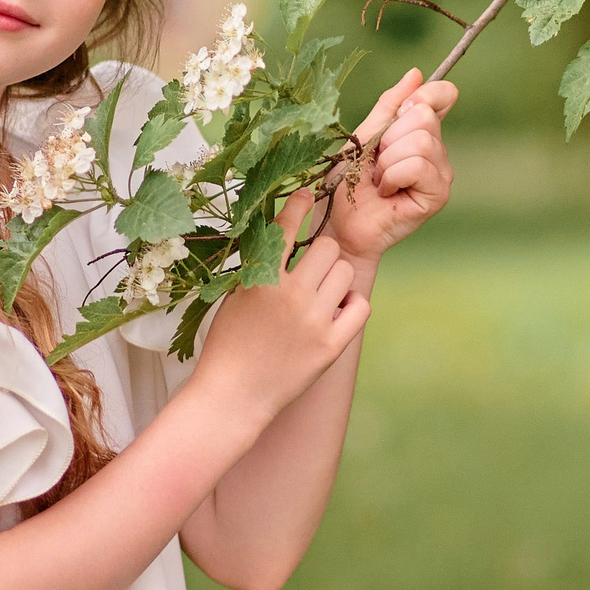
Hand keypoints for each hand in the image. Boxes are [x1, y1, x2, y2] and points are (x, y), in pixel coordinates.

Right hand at [196, 193, 370, 423]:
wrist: (233, 395)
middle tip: (311, 268)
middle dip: (321, 253)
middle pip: (328, 248)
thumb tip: (281, 231)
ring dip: (336, 278)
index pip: (287, 227)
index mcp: (262, 278)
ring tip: (321, 294)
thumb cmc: (228, 343)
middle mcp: (291, 295)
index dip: (299, 204)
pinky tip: (337, 311)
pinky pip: (361, 306)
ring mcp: (315, 321)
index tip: (306, 194)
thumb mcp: (235, 294)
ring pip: (346, 273)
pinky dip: (352, 304)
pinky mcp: (332, 345)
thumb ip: (259, 263)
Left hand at [326, 68, 457, 263]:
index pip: (443, 95)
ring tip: (378, 180)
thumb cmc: (346, 184)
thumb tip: (416, 74)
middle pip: (423, 116)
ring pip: (420, 141)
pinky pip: (416, 165)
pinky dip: (392, 176)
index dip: (425, 95)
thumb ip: (389, 105)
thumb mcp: (362, 135)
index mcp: (420, 131)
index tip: (398, 113)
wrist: (338, 224)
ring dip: (386, 161)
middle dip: (388, 138)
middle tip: (375, 163)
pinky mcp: (437, 195)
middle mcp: (436, 150)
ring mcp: (440, 173)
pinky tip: (386, 192)